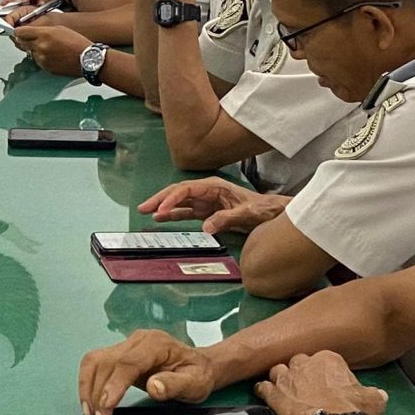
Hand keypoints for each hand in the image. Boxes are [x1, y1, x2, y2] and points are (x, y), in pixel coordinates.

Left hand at [12, 21, 91, 76]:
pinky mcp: (45, 67)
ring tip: (47, 47)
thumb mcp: (59, 28)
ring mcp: (42, 59)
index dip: (18, 31)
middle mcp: (40, 47)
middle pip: (21, 43)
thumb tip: (30, 32)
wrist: (87, 59)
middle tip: (29, 38)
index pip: (20, 32)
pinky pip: (37, 61)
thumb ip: (41, 30)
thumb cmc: (77, 43)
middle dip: (24, 40)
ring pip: (29, 52)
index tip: (18, 31)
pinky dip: (40, 57)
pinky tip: (51, 54)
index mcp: (44, 34)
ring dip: (33, 49)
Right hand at [77, 328, 222, 414]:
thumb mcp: (195, 383)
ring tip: (91, 412)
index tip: (106, 407)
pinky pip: (96, 364)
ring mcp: (126, 345)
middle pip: (106, 362)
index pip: (127, 363)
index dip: (113, 385)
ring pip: (95, 361)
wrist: (199, 365)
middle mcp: (137, 340)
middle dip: (98, 392)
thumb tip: (153, 386)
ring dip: (88, 387)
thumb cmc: (198, 374)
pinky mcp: (119, 353)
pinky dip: (88, 382)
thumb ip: (175, 384)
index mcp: (156, 344)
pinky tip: (90, 400)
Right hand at [138, 177, 286, 234]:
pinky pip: (185, 212)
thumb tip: (205, 227)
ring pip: (178, 202)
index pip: (186, 189)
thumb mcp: (246, 214)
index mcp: (214, 186)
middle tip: (143, 207)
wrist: (271, 214)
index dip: (171, 199)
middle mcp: (206, 191)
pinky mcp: (206, 212)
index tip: (160, 209)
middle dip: (160, 199)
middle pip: (177, 192)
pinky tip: (161, 218)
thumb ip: (225, 219)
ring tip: (146, 212)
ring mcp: (205, 201)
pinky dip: (172, 215)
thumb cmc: (261, 209)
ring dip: (163, 207)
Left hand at [252, 352, 380, 414]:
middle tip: (306, 387)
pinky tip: (266, 395)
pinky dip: (264, 390)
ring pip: (277, 370)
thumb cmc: (357, 411)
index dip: (321, 372)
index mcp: (328, 358)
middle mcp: (305, 363)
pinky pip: (263, 387)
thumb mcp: (374, 398)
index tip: (324, 383)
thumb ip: (372, 392)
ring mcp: (287, 378)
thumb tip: (378, 395)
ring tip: (286, 390)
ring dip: (281, 379)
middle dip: (300, 373)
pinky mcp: (275, 395)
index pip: (321, 359)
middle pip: (297, 362)